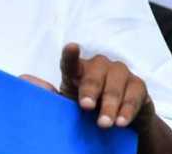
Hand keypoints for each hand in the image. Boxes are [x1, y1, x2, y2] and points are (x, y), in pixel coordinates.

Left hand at [21, 43, 171, 153]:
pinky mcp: (138, 85)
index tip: (71, 47)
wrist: (119, 121)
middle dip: (90, 91)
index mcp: (78, 70)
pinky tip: (121, 122)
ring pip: (115, 85)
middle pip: (94, 74)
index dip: (70, 54)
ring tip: (104, 123)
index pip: (71, 61)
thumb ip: (55, 97)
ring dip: (109, 105)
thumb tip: (32, 86)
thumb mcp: (69, 105)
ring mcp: (120, 73)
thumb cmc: (89, 108)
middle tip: (85, 107)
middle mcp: (99, 66)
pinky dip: (127, 110)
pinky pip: (134, 95)